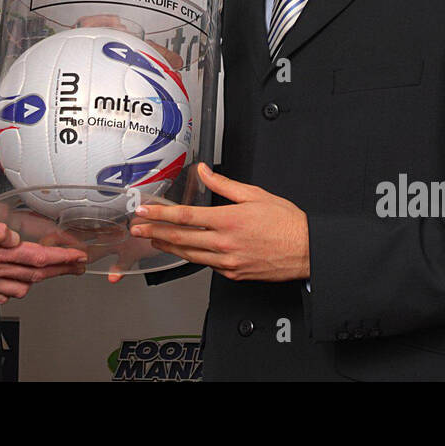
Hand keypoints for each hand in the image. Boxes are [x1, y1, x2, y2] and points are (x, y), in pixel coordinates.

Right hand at [0, 215, 87, 303]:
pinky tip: (17, 284)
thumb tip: (14, 236)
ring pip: (23, 286)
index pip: (38, 255)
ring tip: (51, 271)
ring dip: (41, 279)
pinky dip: (16, 290)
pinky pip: (4, 295)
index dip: (61, 256)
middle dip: (61, 269)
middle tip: (78, 266)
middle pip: (37, 273)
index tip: (78, 255)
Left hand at [130, 164, 309, 281]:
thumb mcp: (255, 194)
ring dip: (169, 247)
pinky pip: (207, 266)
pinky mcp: (234, 274)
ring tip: (154, 240)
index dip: (161, 214)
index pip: (185, 217)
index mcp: (228, 220)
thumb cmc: (286, 223)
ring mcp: (228, 262)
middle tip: (137, 229)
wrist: (307, 250)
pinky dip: (193, 257)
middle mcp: (225, 244)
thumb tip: (204, 171)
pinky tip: (184, 251)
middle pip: (181, 238)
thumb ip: (224, 184)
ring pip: (190, 255)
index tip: (145, 212)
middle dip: (155, 232)